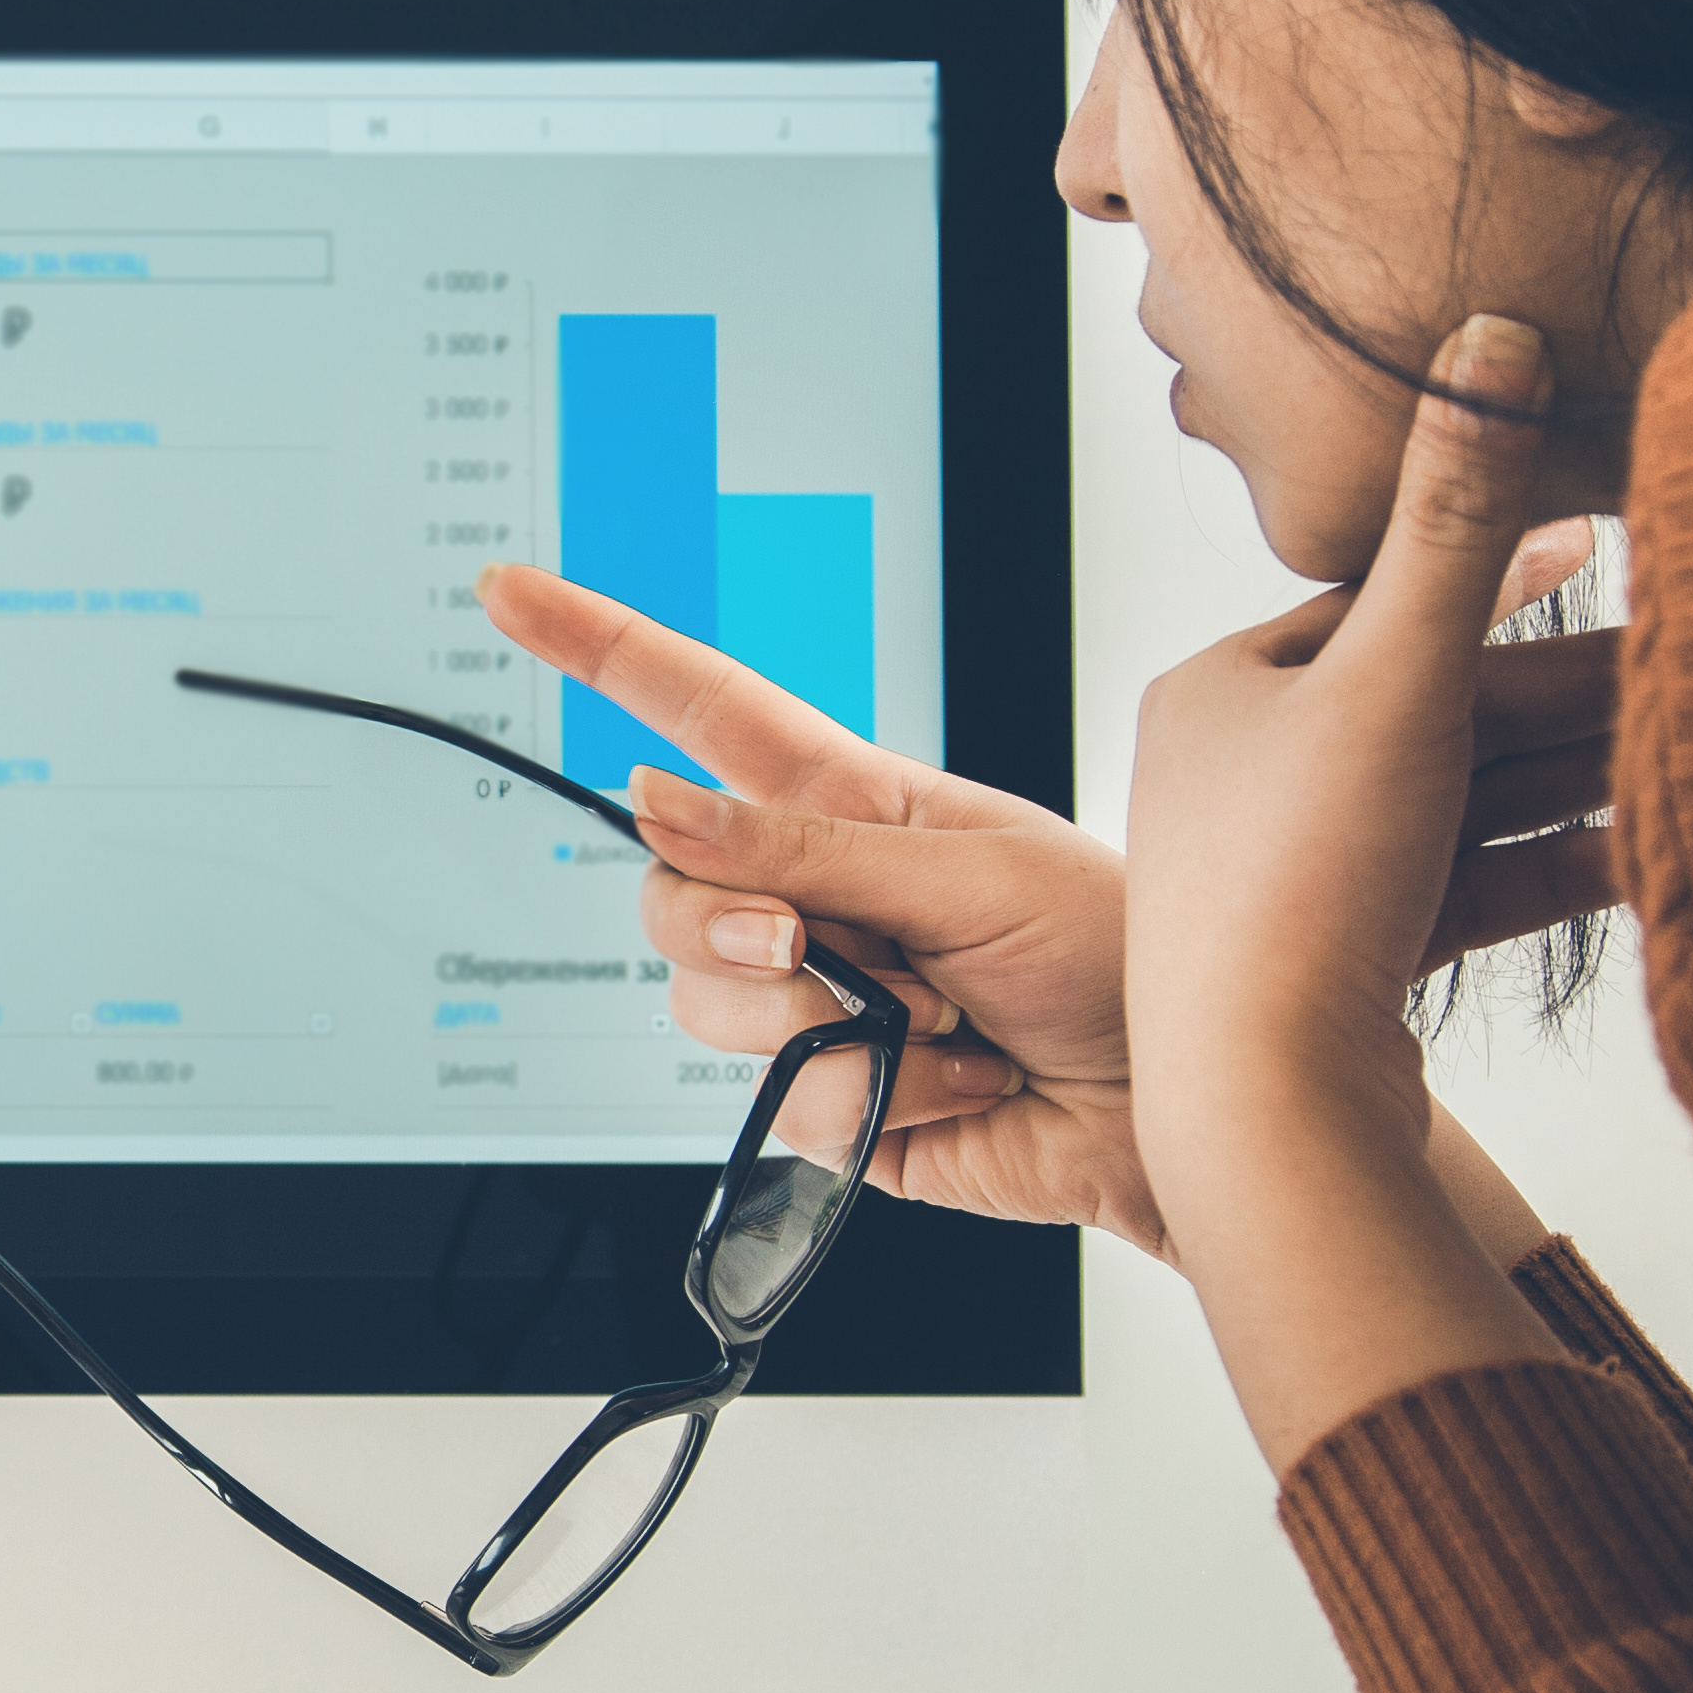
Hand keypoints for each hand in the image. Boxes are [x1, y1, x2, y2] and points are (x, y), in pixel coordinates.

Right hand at [482, 563, 1156, 1247]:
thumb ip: (806, 847)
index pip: (697, 709)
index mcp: (847, 801)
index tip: (509, 591)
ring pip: (704, 1002)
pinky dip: (874, 1097)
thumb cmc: (1121, 954)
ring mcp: (813, 1000)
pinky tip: (954, 1079)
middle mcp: (813, 894)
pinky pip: (779, 1099)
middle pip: (668, 886)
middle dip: (729, 924)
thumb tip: (660, 802)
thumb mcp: (975, 871)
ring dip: (822, 1022)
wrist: (1183, 1100)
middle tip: (818, 947)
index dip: (598, 646)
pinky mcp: (827, 1100)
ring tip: (937, 1019)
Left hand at [1123, 316, 1575, 1460]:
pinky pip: (1472, 892)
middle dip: (1573, 688)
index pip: (1387, 601)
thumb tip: (1490, 330)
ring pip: (1468, 800)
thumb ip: (1460, 510)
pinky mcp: (1346, 974)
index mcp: (1218, 693)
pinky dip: (1561, 866)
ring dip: (1585, 773)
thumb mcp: (1401, 668)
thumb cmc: (1308, 879)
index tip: (1624, 530)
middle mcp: (1234, 781)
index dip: (1512, 567)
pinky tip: (1663, 850)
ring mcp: (1287, 882)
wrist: (1269, 1109)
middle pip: (1439, 708)